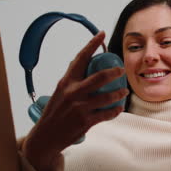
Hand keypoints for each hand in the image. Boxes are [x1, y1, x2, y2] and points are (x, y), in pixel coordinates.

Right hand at [22, 31, 128, 170]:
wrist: (46, 136)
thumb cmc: (55, 111)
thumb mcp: (60, 91)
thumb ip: (72, 78)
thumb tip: (80, 61)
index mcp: (66, 82)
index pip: (80, 58)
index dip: (92, 44)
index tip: (102, 34)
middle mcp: (73, 93)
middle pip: (100, 77)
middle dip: (115, 72)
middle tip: (122, 70)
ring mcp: (80, 108)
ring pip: (108, 97)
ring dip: (120, 93)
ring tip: (124, 91)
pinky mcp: (86, 122)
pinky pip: (107, 114)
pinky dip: (115, 110)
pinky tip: (118, 107)